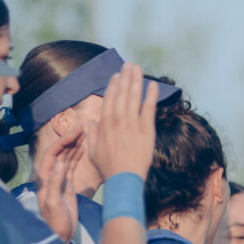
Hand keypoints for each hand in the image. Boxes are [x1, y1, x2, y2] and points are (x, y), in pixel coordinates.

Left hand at [35, 126, 82, 242]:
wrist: (60, 235)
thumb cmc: (55, 222)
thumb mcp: (54, 203)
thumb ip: (55, 183)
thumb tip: (60, 162)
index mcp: (44, 178)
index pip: (52, 153)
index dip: (63, 141)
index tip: (75, 131)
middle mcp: (50, 176)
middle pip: (59, 152)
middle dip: (69, 138)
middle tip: (82, 126)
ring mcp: (58, 180)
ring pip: (66, 157)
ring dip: (74, 145)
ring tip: (85, 133)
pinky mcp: (66, 185)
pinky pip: (71, 166)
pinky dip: (77, 156)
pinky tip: (83, 148)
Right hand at [85, 63, 158, 180]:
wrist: (123, 179)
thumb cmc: (108, 168)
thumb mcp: (92, 151)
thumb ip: (91, 135)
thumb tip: (90, 123)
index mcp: (104, 124)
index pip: (109, 99)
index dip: (113, 85)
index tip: (117, 75)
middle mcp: (117, 120)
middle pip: (121, 93)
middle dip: (125, 77)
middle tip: (128, 65)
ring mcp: (132, 123)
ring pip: (133, 96)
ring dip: (135, 80)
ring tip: (137, 68)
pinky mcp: (146, 129)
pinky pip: (148, 108)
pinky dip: (151, 95)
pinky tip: (153, 84)